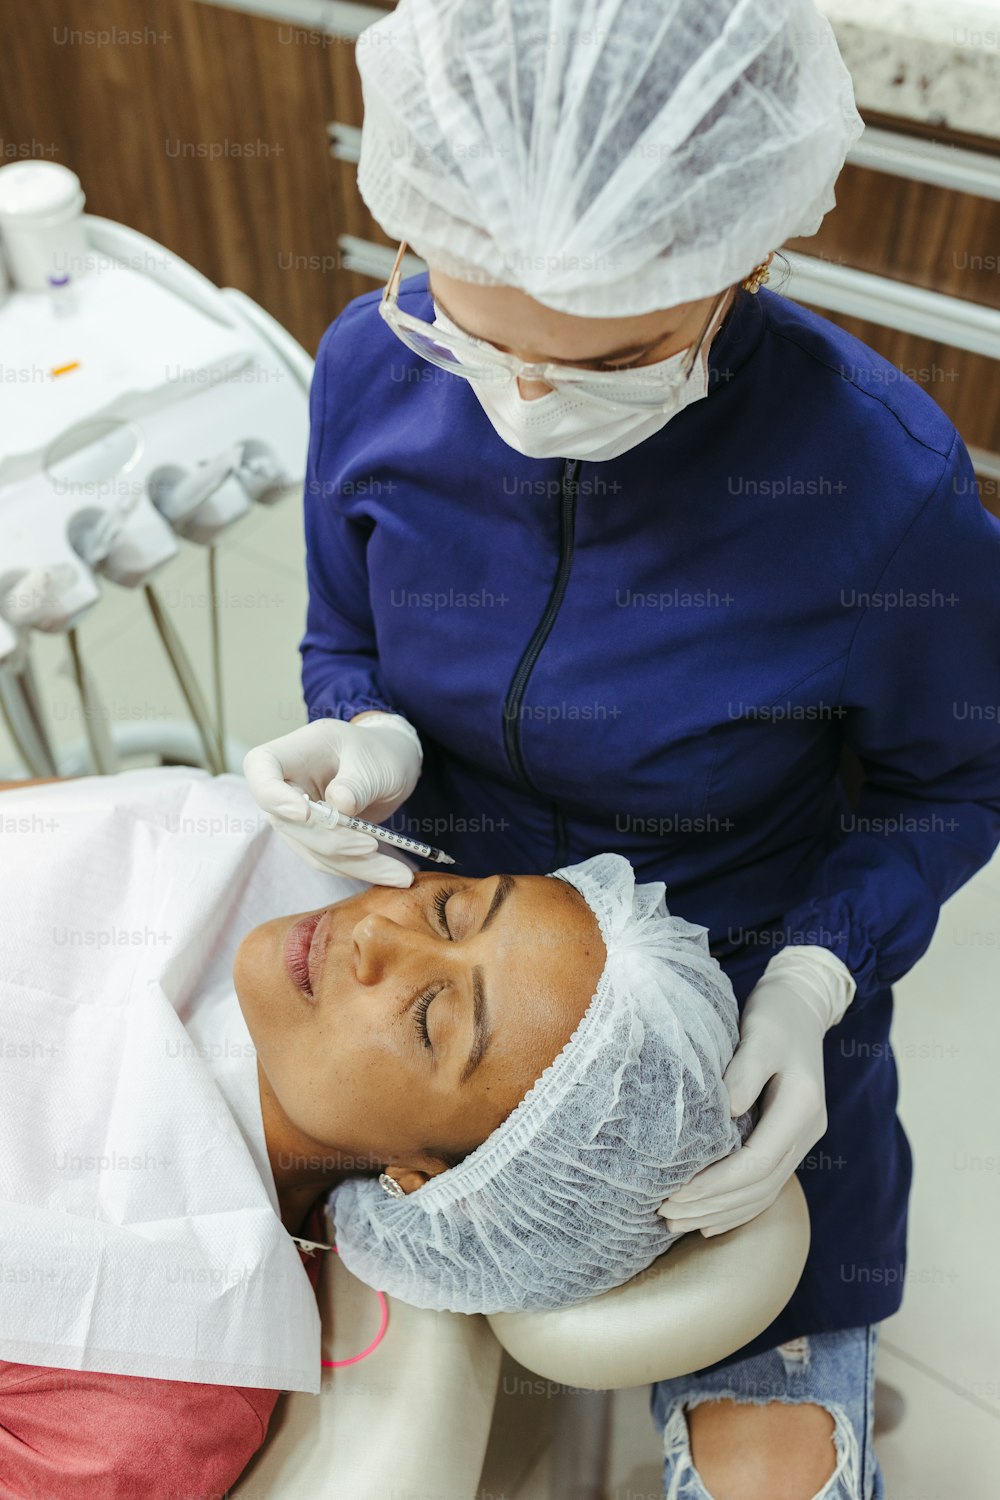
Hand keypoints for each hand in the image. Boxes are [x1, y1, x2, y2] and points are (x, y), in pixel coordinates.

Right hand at [243, 714, 422, 885]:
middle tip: (372, 845)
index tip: (304, 812)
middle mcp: (288, 784)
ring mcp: (295, 815)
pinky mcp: (312, 839)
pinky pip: (329, 860)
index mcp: (296, 751)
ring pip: (312, 850)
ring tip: (399, 874)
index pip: (260, 767)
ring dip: (355, 865)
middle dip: (333, 841)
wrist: (391, 764)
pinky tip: (392, 874)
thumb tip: (339, 807)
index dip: (272, 794)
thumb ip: (357, 783)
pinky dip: (361, 869)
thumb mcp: (375, 762)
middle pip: (289, 822)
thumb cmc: (380, 752)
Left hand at [657, 947, 854, 1236]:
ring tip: (677, 1223)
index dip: (714, 1185)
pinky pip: (766, 1183)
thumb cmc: (775, 1016)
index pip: (756, 1163)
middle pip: (759, 1186)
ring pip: (764, 1191)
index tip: (674, 1193)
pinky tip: (709, 1221)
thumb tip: (724, 1111)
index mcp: (802, 1107)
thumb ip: (743, 1072)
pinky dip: (738, 1205)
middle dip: (712, 1206)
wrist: (802, 1005)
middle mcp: (808, 1130)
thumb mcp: (758, 1035)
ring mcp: (803, 1137)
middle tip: (665, 1215)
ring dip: (722, 1212)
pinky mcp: (791, 1138)